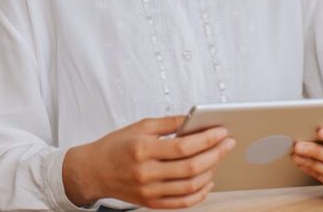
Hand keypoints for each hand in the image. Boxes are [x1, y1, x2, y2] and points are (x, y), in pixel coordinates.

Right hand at [63, 115, 235, 208]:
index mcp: (143, 150)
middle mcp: (146, 173)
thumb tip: (193, 119)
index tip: (222, 131)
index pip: (183, 147)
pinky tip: (208, 181)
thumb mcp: (139, 126)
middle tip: (228, 143)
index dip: (206, 139)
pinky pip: (182, 203)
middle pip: (190, 167)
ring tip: (218, 159)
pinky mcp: (151, 203)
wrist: (93, 171)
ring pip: (190, 186)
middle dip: (215, 154)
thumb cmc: (116, 146)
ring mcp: (149, 191)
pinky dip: (199, 194)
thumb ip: (168, 123)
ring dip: (210, 173)